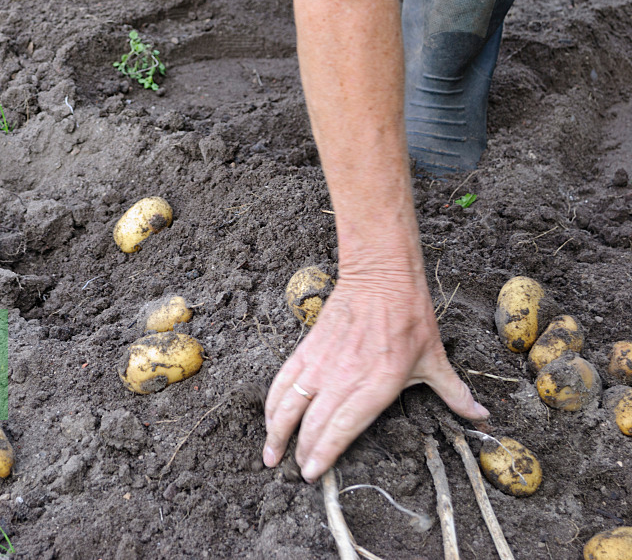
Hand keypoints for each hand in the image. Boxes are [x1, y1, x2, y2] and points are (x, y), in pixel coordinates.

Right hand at [263, 267, 488, 481]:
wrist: (381, 278)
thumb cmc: (410, 317)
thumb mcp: (435, 358)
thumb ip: (454, 393)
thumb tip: (482, 414)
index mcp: (377, 384)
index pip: (342, 427)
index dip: (323, 453)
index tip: (311, 473)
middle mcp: (345, 377)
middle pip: (313, 422)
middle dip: (301, 451)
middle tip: (294, 473)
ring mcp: (322, 362)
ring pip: (291, 403)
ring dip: (277, 431)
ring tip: (269, 454)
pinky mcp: (308, 348)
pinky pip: (285, 379)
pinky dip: (273, 401)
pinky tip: (270, 417)